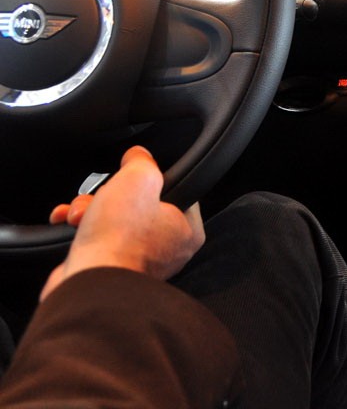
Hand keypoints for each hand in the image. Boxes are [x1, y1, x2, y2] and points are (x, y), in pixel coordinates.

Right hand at [41, 146, 204, 300]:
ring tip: (80, 213)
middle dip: (110, 194)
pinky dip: (80, 228)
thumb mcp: (139, 178)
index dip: (152, 178)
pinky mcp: (109, 269)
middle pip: (139, 204)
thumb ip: (143, 162)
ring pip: (114, 220)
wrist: (86, 282)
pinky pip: (97, 239)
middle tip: (102, 195)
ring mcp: (137, 261)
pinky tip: (67, 222)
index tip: (136, 174)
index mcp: (187, 229)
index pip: (177, 190)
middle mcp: (167, 249)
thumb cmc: (119, 239)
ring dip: (91, 209)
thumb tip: (139, 156)